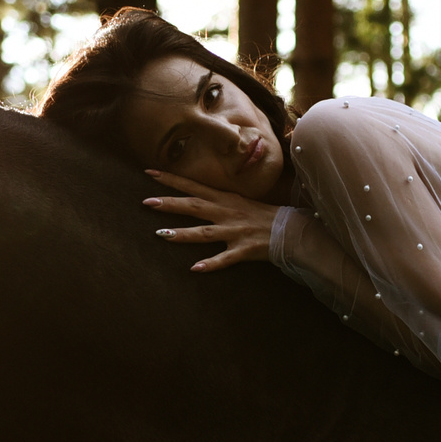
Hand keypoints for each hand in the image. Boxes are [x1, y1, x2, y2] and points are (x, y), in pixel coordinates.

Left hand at [144, 169, 280, 272]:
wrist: (293, 231)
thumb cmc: (267, 217)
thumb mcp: (242, 202)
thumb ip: (221, 201)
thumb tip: (200, 199)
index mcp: (226, 199)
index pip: (194, 186)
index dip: (172, 180)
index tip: (150, 173)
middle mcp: (227, 212)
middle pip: (194, 206)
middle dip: (170, 203)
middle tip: (147, 202)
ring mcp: (235, 231)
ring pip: (204, 232)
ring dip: (183, 234)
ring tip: (162, 235)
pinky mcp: (244, 249)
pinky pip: (225, 258)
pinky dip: (210, 264)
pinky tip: (195, 269)